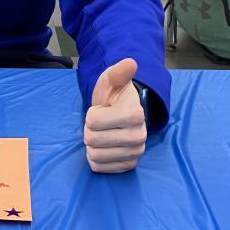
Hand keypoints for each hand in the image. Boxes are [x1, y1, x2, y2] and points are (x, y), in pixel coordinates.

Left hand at [83, 58, 146, 173]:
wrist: (123, 115)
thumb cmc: (114, 98)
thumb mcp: (111, 81)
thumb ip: (117, 73)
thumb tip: (130, 63)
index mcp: (135, 114)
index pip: (92, 121)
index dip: (91, 114)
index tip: (102, 110)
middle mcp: (139, 136)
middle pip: (92, 140)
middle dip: (90, 130)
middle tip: (100, 124)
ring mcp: (135, 153)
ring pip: (95, 155)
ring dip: (92, 144)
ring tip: (102, 134)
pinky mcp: (128, 166)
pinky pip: (99, 167)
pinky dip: (95, 158)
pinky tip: (103, 147)